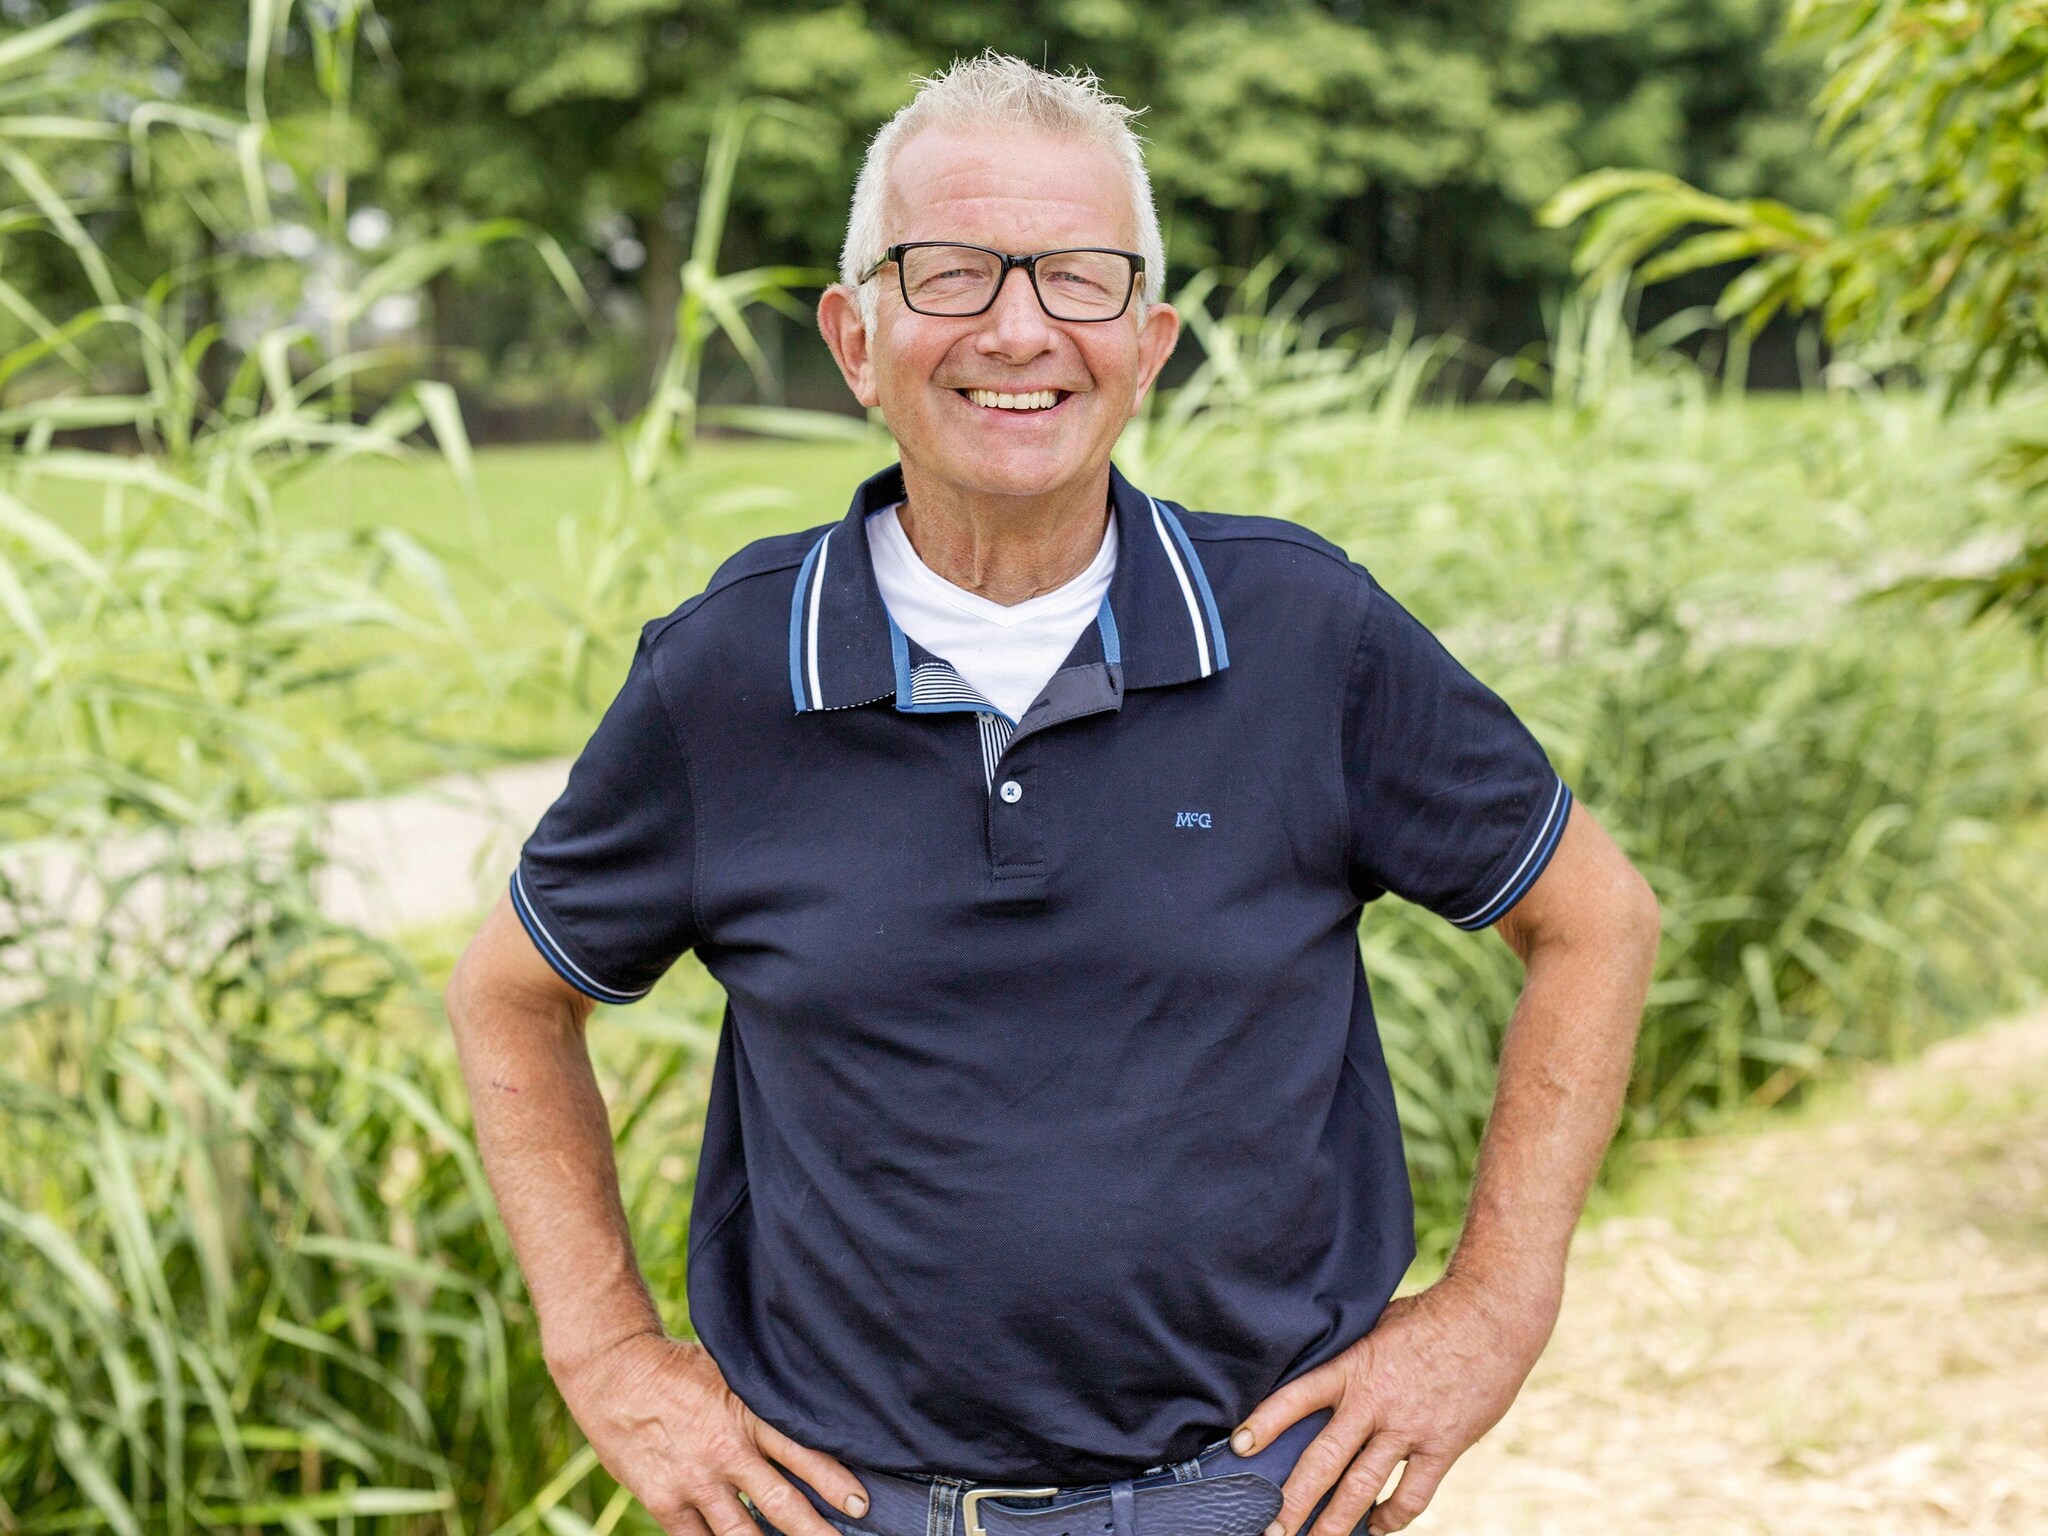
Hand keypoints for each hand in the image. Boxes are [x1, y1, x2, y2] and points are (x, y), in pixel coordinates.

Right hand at [555, 1331, 869, 1535]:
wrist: (613, 1372)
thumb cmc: (678, 1368)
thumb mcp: (731, 1371)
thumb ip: (763, 1398)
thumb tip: (805, 1411)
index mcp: (747, 1414)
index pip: (803, 1454)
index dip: (835, 1483)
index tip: (861, 1505)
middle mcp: (725, 1452)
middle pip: (781, 1504)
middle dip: (816, 1531)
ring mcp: (694, 1482)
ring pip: (743, 1534)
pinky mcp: (664, 1502)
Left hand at [1226, 1270, 1558, 1534]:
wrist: (1491, 1317)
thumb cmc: (1430, 1316)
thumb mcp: (1376, 1324)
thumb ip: (1350, 1355)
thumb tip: (1317, 1368)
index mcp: (1353, 1367)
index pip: (1297, 1397)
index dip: (1266, 1423)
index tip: (1239, 1448)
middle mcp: (1375, 1402)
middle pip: (1324, 1461)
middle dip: (1293, 1501)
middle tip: (1270, 1529)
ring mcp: (1408, 1428)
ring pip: (1362, 1487)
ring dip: (1335, 1523)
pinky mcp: (1443, 1445)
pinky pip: (1413, 1495)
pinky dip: (1392, 1516)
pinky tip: (1378, 1526)